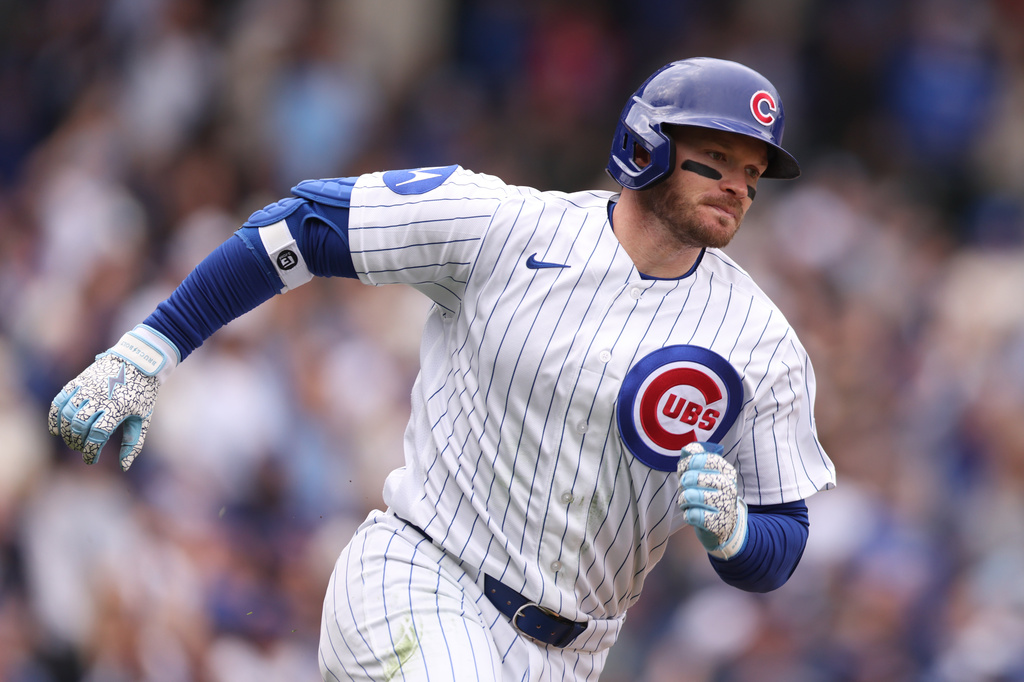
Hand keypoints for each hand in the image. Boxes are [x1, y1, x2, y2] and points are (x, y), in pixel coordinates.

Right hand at [48, 325, 177, 470]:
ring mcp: (87, 388)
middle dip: (78, 443)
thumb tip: (124, 467)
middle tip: (83, 449)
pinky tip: (56, 430)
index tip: (91, 460)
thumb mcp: (143, 418)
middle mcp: (100, 397)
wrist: (137, 361)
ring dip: (66, 433)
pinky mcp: (78, 382)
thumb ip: (134, 443)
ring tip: (74, 441)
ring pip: (67, 415)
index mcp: (118, 407)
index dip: (91, 451)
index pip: (97, 434)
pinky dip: (54, 417)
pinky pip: (59, 401)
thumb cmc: (142, 394)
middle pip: (80, 426)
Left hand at [677, 442, 747, 559]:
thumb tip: (688, 449)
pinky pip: (692, 515)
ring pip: (690, 496)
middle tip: (687, 490)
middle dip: (682, 485)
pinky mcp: (717, 524)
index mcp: (726, 471)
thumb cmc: (709, 495)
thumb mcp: (705, 474)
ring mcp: (725, 505)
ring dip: (683, 500)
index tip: (684, 472)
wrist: (724, 526)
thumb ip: (695, 458)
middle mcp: (728, 486)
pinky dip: (688, 515)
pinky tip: (693, 515)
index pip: (700, 458)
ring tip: (689, 503)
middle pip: (691, 478)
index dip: (686, 464)